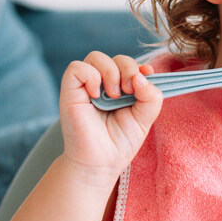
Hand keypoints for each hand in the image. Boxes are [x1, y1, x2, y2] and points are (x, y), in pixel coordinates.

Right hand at [58, 52, 162, 186]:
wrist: (100, 164)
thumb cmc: (119, 142)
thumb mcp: (145, 118)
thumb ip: (151, 96)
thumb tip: (142, 75)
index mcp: (121, 88)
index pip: (130, 64)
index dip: (140, 66)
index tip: (147, 75)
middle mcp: (103, 84)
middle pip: (117, 58)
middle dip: (128, 69)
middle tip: (130, 91)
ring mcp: (86, 86)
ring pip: (96, 56)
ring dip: (111, 72)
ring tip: (115, 96)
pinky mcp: (70, 91)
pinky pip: (77, 67)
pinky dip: (91, 76)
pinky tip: (97, 95)